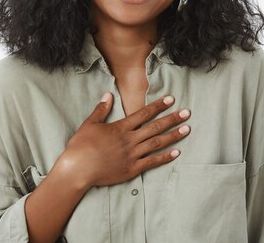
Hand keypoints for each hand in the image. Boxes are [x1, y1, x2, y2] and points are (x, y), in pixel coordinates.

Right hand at [55, 93, 190, 189]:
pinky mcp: (132, 169)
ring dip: (173, 136)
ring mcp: (132, 155)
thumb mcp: (89, 124)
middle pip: (156, 127)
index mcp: (121, 127)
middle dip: (173, 119)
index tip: (171, 99)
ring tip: (187, 129)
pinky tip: (177, 152)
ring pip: (157, 143)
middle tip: (187, 113)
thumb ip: (101, 109)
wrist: (76, 170)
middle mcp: (130, 140)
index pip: (144, 113)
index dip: (158, 105)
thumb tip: (108, 94)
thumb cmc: (80, 147)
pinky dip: (165, 157)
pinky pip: (152, 162)